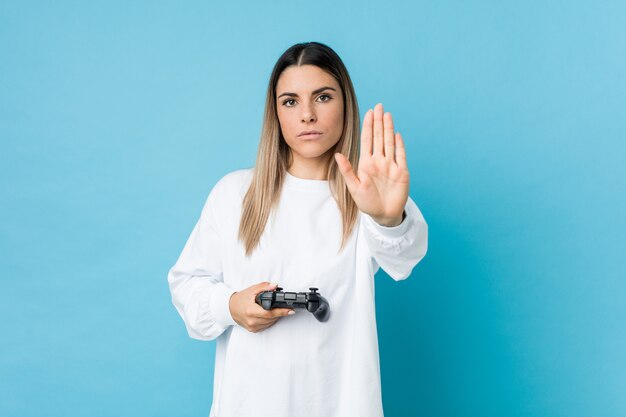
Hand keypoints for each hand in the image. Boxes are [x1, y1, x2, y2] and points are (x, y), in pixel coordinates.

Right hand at [229, 282, 294, 332]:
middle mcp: (251, 321)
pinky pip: (266, 326)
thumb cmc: (240, 299)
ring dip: (275, 317)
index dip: (281, 312)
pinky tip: (268, 315)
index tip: (290, 310)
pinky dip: (269, 320)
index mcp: (251, 311)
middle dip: (280, 313)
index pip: (270, 313)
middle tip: (285, 307)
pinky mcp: (253, 330)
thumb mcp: (252, 290)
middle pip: (271, 319)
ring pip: (270, 323)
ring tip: (276, 309)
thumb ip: (264, 286)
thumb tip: (275, 286)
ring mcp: (252, 326)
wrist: (230, 308)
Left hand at [334, 103, 408, 226]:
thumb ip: (346, 170)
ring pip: (389, 142)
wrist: (383, 215)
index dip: (368, 126)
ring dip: (388, 128)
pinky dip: (399, 145)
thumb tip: (337, 155)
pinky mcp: (401, 172)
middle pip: (378, 137)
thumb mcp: (353, 187)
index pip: (367, 140)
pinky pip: (401, 155)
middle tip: (379, 106)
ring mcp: (391, 165)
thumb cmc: (367, 202)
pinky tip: (397, 134)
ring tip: (387, 114)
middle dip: (378, 121)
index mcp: (366, 163)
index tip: (368, 112)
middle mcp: (379, 161)